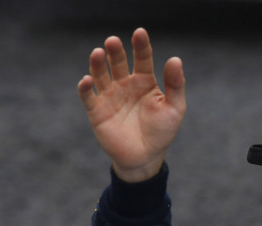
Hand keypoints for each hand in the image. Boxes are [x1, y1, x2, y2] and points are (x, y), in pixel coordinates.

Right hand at [77, 28, 185, 182]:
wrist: (146, 157)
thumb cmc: (162, 132)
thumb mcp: (174, 108)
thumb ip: (175, 85)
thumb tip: (175, 59)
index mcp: (144, 81)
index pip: (142, 58)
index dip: (141, 46)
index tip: (139, 33)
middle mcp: (125, 84)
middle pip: (118, 62)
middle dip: (116, 51)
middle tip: (114, 41)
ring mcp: (110, 96)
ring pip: (101, 74)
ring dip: (98, 63)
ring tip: (99, 52)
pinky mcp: (97, 111)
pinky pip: (88, 96)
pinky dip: (86, 87)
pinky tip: (87, 79)